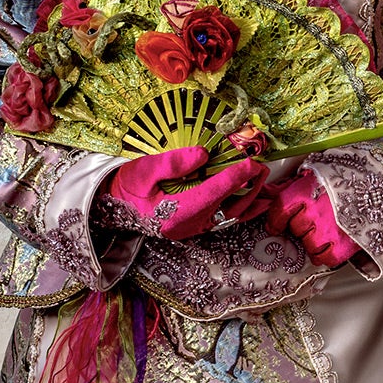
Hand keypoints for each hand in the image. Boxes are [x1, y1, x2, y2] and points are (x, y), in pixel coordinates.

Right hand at [108, 146, 269, 240]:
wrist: (114, 206)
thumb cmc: (129, 186)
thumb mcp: (145, 169)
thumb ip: (174, 163)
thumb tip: (204, 154)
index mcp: (177, 211)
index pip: (215, 192)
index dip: (236, 176)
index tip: (252, 161)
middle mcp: (189, 224)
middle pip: (230, 206)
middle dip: (250, 187)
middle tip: (263, 167)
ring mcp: (194, 228)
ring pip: (231, 216)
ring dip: (252, 200)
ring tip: (268, 185)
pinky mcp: (195, 226)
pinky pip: (226, 219)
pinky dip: (243, 209)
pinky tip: (257, 201)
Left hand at [265, 169, 357, 267]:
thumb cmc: (357, 174)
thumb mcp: (324, 170)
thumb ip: (299, 183)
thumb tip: (273, 192)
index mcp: (307, 190)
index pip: (280, 209)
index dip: (276, 220)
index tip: (276, 225)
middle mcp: (314, 211)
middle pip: (297, 228)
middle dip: (302, 226)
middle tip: (315, 220)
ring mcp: (329, 230)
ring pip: (310, 244)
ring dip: (315, 240)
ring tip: (328, 230)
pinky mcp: (345, 245)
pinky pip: (326, 258)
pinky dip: (327, 254)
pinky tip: (334, 245)